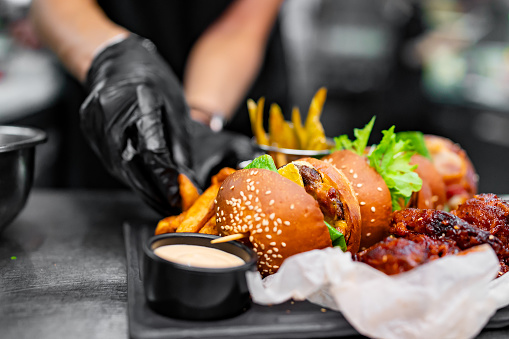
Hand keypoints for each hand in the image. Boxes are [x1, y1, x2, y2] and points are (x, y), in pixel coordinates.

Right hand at [80, 35, 257, 214]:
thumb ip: (179, 143)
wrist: (113, 60)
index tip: (178, 197)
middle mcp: (110, 114)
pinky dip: (129, 176)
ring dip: (141, 188)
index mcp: (137, 100)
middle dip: (153, 191)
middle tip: (171, 209)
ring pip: (119, 167)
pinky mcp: (89, 132)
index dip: (165, 178)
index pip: (151, 149)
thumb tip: (186, 178)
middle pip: (130, 164)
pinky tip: (144, 186)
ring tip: (161, 203)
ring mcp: (94, 124)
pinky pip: (111, 161)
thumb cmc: (149, 78)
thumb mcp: (174, 105)